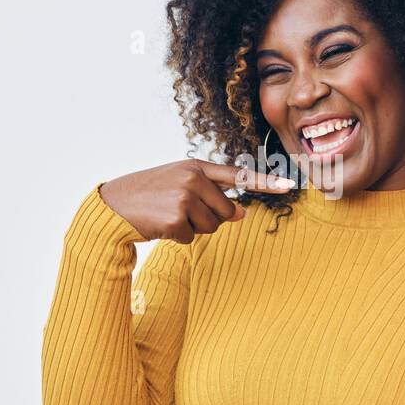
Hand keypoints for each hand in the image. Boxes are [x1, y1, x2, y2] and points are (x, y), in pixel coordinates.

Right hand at [99, 159, 294, 243]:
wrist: (114, 204)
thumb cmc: (149, 194)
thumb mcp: (180, 185)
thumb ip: (211, 194)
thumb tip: (241, 213)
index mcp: (196, 167)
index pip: (238, 175)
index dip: (266, 182)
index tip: (290, 185)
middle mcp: (193, 179)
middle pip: (226, 212)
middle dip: (209, 218)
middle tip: (181, 211)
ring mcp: (185, 198)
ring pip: (212, 227)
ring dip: (192, 228)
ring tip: (169, 215)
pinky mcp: (176, 218)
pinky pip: (192, 237)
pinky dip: (177, 237)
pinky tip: (161, 224)